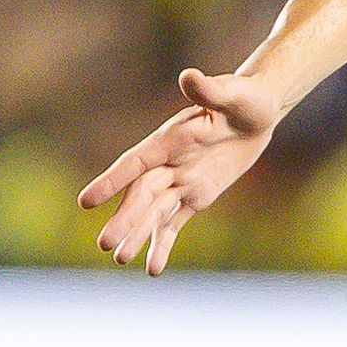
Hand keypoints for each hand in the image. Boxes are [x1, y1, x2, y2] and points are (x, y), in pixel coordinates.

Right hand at [81, 68, 281, 273]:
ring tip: (121, 259)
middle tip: (105, 245)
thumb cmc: (245, 96)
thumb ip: (209, 90)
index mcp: (170, 139)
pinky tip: (152, 269)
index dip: (112, 182)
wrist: (260, 112)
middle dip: (125, 219)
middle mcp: (168, 162)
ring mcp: (181, 180)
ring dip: (139, 235)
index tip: (86, 202)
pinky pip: (176, 223)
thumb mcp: (233, 93)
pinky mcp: (196, 195)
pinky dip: (164, 244)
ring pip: (154, 213)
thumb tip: (190, 76)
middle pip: (141, 195)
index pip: (135, 163)